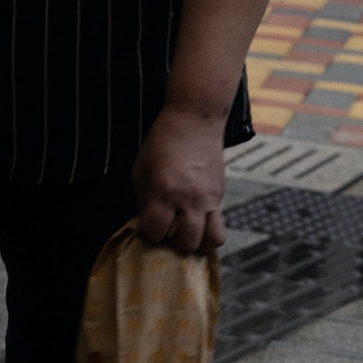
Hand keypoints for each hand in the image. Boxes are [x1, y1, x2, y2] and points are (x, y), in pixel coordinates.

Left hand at [130, 106, 226, 254]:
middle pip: (187, 244)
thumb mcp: (141, 167)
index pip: (155, 232)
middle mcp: (189, 199)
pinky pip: (218, 222)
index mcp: (165, 191)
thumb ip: (143, 198)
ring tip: (188, 234)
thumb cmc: (162, 140)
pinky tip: (195, 218)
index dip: (149, 233)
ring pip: (213, 240)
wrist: (196, 118)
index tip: (148, 225)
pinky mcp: (220, 194)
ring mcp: (209, 198)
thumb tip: (145, 222)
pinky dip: (207, 227)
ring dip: (199, 243)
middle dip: (174, 245)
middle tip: (168, 233)